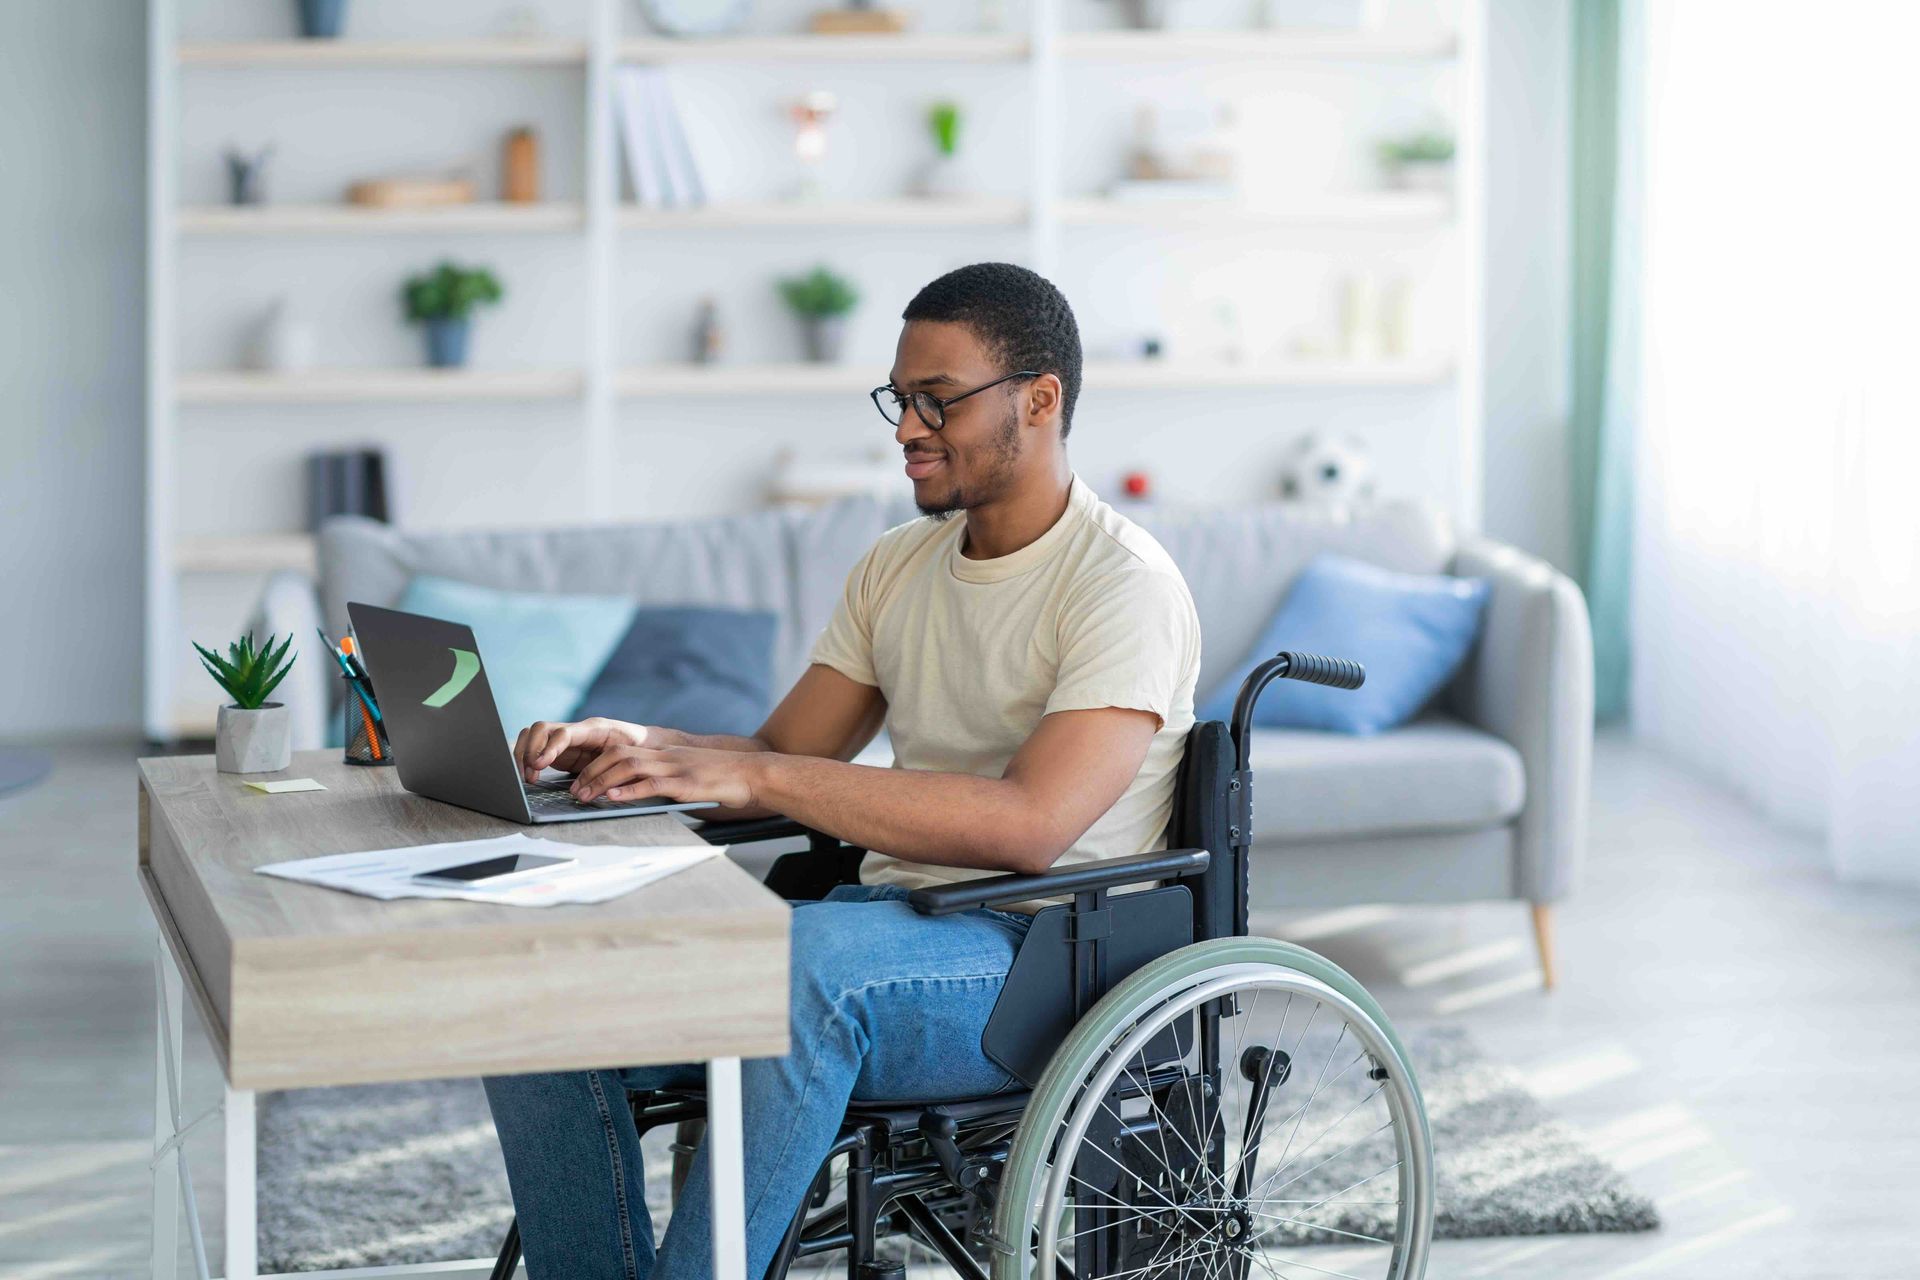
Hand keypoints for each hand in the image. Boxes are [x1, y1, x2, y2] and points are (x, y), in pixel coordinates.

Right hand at [513, 716, 649, 782]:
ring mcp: (566, 740)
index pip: (563, 733)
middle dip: (529, 750)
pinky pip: (536, 749)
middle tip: (530, 774)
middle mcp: (575, 731)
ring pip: (533, 736)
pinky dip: (527, 761)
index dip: (549, 747)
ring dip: (524, 755)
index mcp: (593, 728)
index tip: (539, 764)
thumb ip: (612, 767)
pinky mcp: (560, 752)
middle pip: (540, 729)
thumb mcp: (629, 757)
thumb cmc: (638, 750)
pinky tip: (530, 777)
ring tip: (528, 777)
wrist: (644, 746)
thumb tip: (595, 786)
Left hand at [570, 744, 761, 810]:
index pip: (621, 750)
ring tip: (585, 796)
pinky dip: (629, 790)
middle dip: (591, 772)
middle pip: (618, 754)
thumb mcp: (689, 775)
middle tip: (574, 790)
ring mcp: (676, 768)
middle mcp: (666, 756)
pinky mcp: (687, 783)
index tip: (580, 779)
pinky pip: (652, 783)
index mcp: (665, 753)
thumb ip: (666, 780)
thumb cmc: (724, 778)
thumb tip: (640, 793)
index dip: (596, 763)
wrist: (754, 773)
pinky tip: (614, 797)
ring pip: (629, 766)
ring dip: (602, 781)